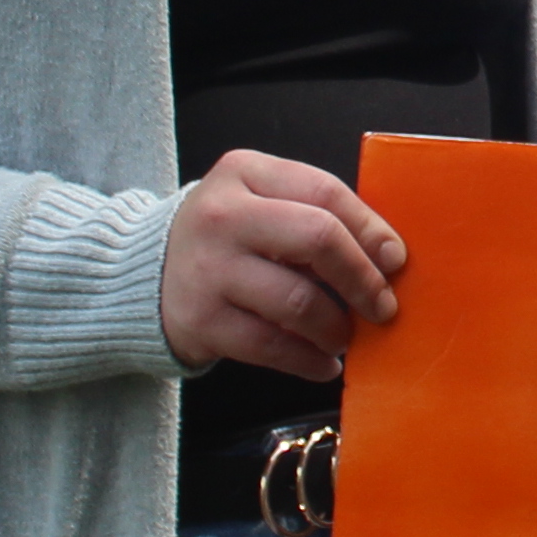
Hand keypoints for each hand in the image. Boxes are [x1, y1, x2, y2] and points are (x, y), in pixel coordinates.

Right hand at [160, 149, 406, 380]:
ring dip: (336, 326)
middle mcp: (223, 215)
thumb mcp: (257, 203)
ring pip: (298, 301)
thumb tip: (385, 257)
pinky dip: (308, 360)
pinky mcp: (200, 320)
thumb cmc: (224, 238)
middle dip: (362, 278)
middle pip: (317, 238)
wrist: (141, 275)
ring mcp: (207, 269)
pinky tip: (323, 364)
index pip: (325, 193)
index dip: (370, 229)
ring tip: (345, 336)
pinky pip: (271, 346)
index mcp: (244, 172)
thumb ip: (311, 215)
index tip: (395, 260)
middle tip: (381, 306)